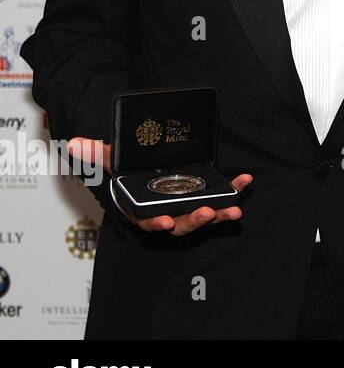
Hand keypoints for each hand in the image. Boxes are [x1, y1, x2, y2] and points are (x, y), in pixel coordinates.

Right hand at [68, 136, 252, 235]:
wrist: (149, 163)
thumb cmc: (129, 169)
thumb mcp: (114, 158)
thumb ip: (97, 153)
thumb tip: (75, 143)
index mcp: (142, 208)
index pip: (148, 221)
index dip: (156, 223)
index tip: (166, 221)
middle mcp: (166, 211)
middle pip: (181, 224)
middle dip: (195, 220)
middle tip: (207, 212)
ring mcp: (187, 206)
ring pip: (203, 217)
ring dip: (220, 214)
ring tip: (233, 210)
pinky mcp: (205, 197)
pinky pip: (221, 197)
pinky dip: (233, 190)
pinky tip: (244, 182)